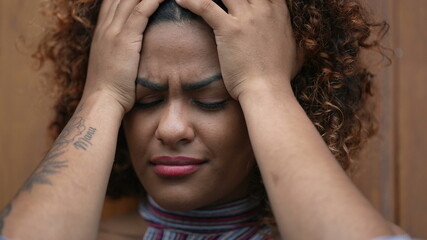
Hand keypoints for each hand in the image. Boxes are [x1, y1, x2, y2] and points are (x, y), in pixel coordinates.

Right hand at [84, 0, 163, 111]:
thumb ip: (121, 50)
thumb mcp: (112, 62)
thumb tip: (134, 48)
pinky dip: (153, 1)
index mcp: (103, 31)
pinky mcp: (124, 40)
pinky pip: (140, 13)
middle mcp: (106, 27)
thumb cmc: (111, 87)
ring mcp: (113, 31)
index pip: (113, 1)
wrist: (102, 100)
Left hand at [176, 0, 302, 99]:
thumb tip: (297, 41)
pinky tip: (180, 0)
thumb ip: (291, 37)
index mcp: (277, 11)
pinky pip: (205, 5)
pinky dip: (190, 1)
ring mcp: (246, 17)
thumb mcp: (295, 51)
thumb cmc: (279, 76)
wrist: (268, 91)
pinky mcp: (229, 29)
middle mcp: (263, 9)